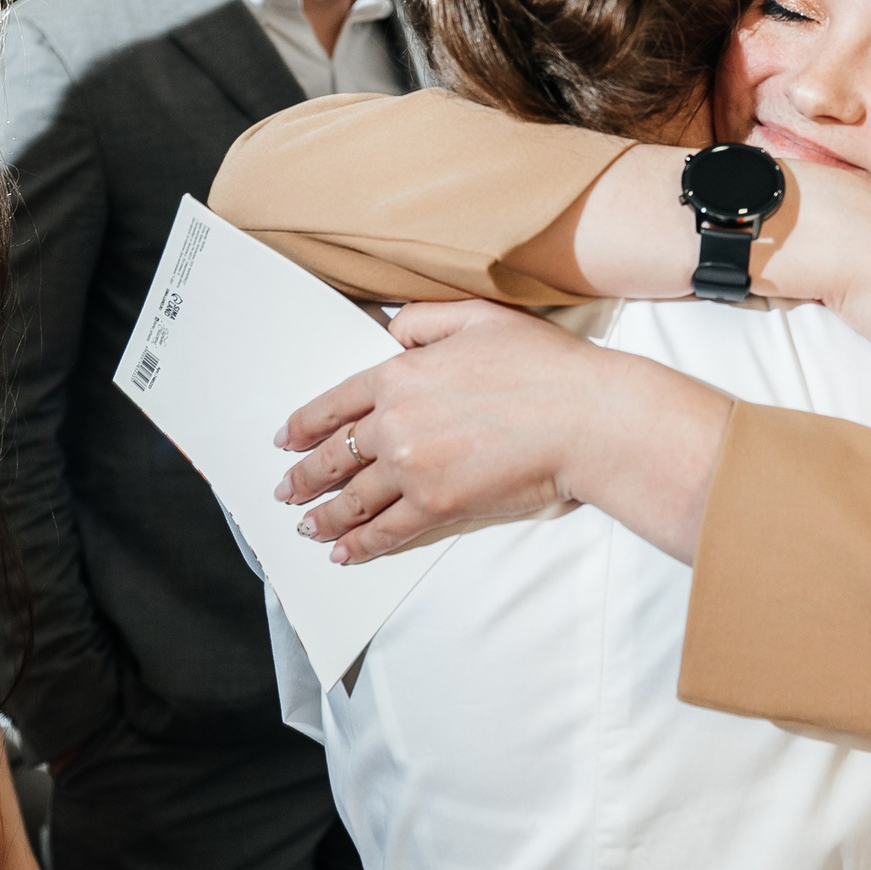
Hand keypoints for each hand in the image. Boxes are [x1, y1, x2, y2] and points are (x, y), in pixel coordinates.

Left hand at [275, 301, 728, 563]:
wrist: (585, 418)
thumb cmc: (544, 366)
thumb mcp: (480, 317)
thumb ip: (426, 320)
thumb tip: (392, 329)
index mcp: (400, 373)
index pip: (335, 404)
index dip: (304, 424)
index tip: (287, 439)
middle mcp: (395, 423)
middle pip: (335, 456)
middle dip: (304, 476)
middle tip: (285, 490)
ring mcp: (412, 469)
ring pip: (353, 499)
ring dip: (324, 516)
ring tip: (306, 526)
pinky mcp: (436, 507)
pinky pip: (386, 531)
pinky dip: (360, 544)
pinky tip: (345, 551)